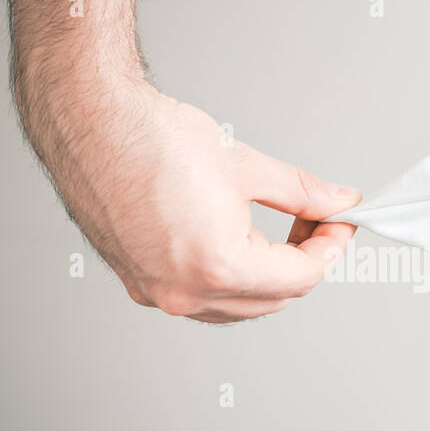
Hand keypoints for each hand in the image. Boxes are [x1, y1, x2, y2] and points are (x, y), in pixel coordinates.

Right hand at [21, 72, 360, 322]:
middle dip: (304, 262)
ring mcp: (159, 293)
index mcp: (218, 266)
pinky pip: (204, 300)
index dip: (331, 249)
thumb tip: (337, 203)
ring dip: (270, 277)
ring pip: (239, 308)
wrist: (89, 122)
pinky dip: (233, 281)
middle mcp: (185, 291)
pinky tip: (241, 243)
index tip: (340, 223)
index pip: (301, 277)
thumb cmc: (151, 139)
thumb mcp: (244, 165)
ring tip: (282, 231)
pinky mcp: (141, 284)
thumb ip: (300, 192)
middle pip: (274, 299)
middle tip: (318, 222)